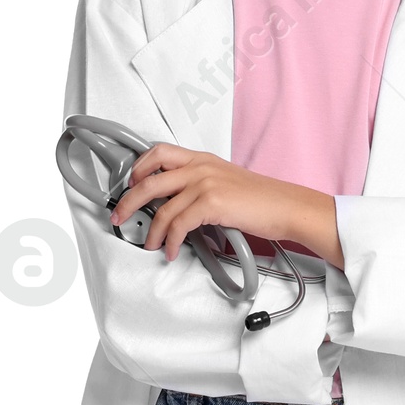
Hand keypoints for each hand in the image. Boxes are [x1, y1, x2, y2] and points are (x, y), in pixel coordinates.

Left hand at [113, 144, 343, 268]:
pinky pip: (179, 225)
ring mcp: (205, 183)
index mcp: (202, 159)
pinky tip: (172, 251)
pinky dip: (171, 241)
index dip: (138, 168)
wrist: (285, 206)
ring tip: (149, 244)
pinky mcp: (211, 203)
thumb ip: (199, 186)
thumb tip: (175, 205)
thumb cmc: (260, 200)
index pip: (159, 152)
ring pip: (162, 207)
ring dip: (151, 231)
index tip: (128, 184)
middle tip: (119, 216)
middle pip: (149, 179)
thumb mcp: (225, 182)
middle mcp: (200, 166)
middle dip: (129, 201)